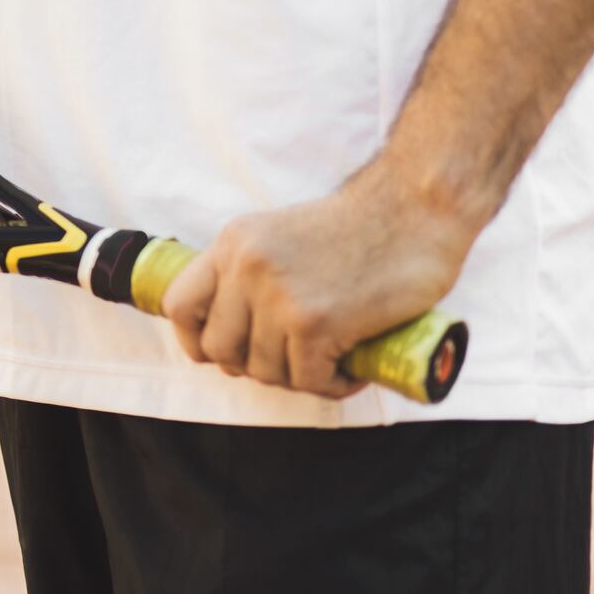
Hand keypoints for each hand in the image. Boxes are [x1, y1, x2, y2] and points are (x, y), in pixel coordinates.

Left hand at [163, 167, 476, 398]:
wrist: (414, 208)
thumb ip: (249, 270)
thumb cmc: (357, 227)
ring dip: (298, 377)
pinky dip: (331, 385)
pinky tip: (350, 371)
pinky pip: (308, 380)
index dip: (195, 339)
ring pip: (264, 370)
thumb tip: (232, 328)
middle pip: (219, 349)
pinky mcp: (317, 323)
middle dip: (253, 366)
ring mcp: (278, 296)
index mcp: (232, 244)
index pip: (178, 304)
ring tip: (329, 362)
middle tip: (291, 361)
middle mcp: (245, 268)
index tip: (224, 352)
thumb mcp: (279, 234)